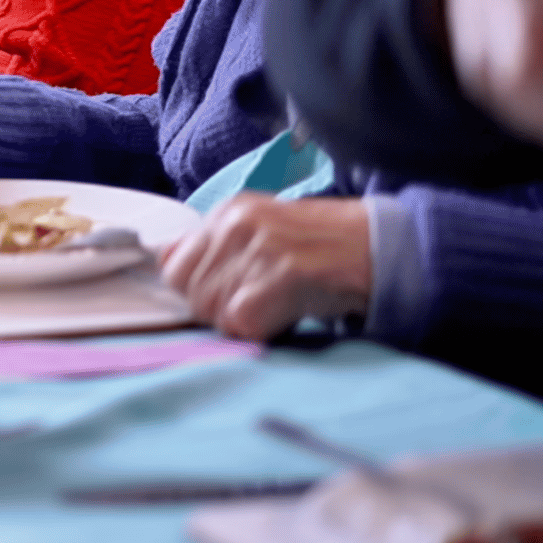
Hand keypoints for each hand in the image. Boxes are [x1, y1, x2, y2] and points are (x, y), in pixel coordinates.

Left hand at [158, 194, 371, 340]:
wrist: (377, 246)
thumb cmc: (317, 246)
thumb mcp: (257, 229)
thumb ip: (211, 244)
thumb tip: (165, 260)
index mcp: (226, 213)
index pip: (173, 267)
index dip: (195, 291)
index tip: (225, 296)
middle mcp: (236, 226)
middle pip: (192, 294)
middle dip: (217, 312)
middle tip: (256, 306)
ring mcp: (259, 248)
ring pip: (214, 311)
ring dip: (241, 323)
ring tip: (274, 307)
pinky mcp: (282, 275)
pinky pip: (242, 322)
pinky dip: (261, 330)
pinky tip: (284, 316)